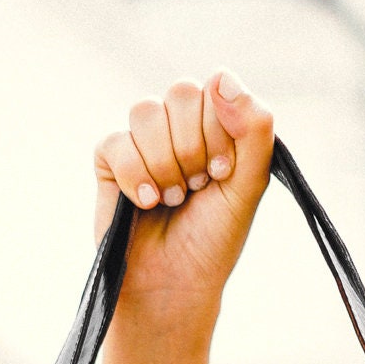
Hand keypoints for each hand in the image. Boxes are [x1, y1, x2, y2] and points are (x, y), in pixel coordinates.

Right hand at [94, 73, 273, 323]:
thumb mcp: (249, 186)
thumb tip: (221, 77)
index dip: (220, 130)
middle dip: (193, 147)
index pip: (216, 87)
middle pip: (180, 93)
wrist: (175, 286)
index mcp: (214, 124)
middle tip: (197, 187)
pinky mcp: (109, 160)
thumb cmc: (213, 239)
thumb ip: (254, 128)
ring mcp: (142, 140)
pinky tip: (146, 202)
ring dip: (165, 163)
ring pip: (146, 111)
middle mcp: (178, 126)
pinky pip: (116, 142)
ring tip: (172, 199)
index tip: (223, 173)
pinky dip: (135, 175)